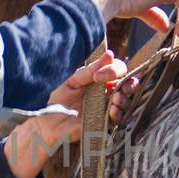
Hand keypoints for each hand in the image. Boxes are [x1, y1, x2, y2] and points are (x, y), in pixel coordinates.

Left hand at [4, 51, 140, 177]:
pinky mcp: (104, 122)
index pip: (118, 69)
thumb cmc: (58, 99)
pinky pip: (118, 118)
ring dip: (124, 99)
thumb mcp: (72, 80)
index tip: (98, 76)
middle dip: (129, 84)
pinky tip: (111, 110)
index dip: (114, 70)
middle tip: (119, 87)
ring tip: (114, 99)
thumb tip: (109, 54)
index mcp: (100, 79)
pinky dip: (118, 113)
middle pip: (129, 84)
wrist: (48, 122)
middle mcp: (106, 92)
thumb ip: (90, 70)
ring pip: (126, 101)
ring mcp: (106, 107)